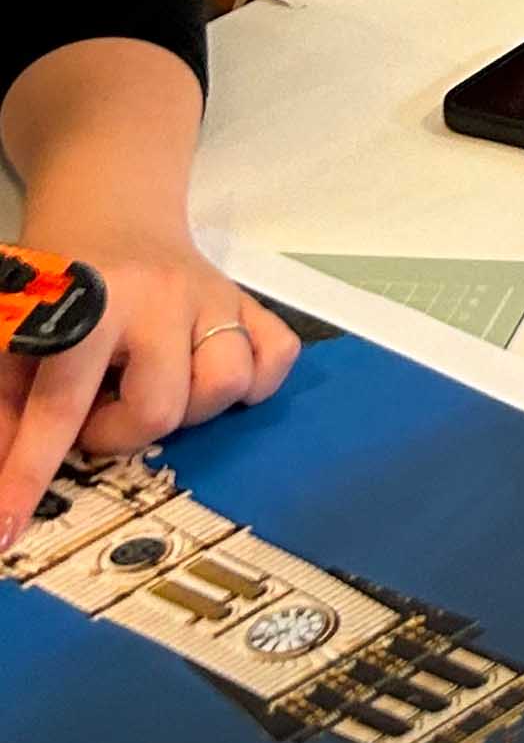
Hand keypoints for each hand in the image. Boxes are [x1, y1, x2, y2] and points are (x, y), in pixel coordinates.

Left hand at [0, 224, 294, 552]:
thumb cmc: (59, 282)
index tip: (6, 531)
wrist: (110, 211)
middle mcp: (161, 297)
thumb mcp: (17, 333)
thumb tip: (0, 484)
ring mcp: (213, 296)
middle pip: (161, 408)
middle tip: (99, 413)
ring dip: (187, 409)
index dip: (28, 474)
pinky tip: (208, 375)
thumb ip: (5, 405)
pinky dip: (253, 381)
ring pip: (228, 383)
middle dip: (121, 433)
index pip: (59, 406)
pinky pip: (276, 357)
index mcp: (94, 302)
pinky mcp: (249, 299)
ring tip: (153, 392)